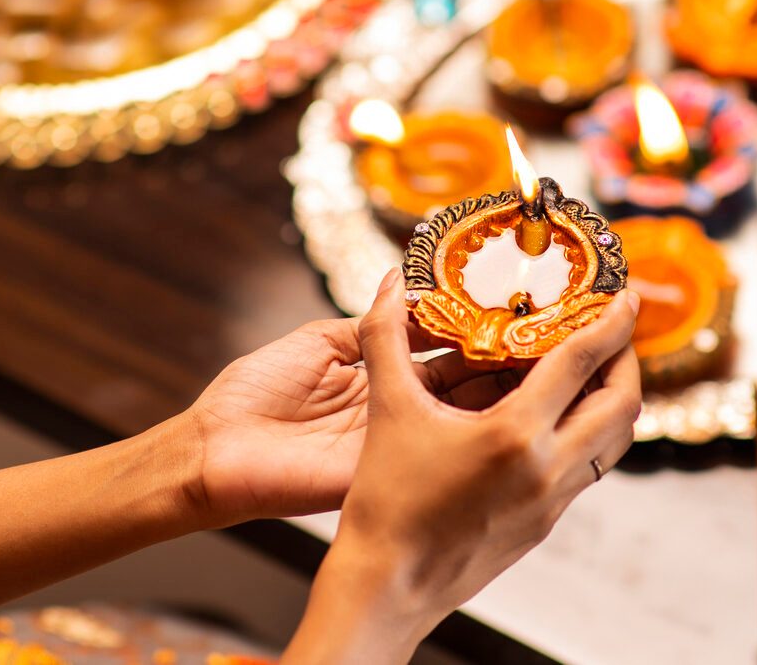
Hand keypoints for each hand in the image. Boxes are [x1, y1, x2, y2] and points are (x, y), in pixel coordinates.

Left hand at [176, 307, 517, 527]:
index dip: (477, 334)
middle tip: (544, 337)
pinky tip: (503, 406)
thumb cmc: (253, 395)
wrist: (212, 448)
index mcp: (383, 379)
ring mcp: (394, 444)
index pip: (445, 353)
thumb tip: (408, 286)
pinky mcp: (383, 471)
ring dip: (498, 394)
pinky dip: (468, 430)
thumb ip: (375, 324)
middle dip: (502, 362)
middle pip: (464, 386)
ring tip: (540, 363)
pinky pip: (432, 449)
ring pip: (459, 418)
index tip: (514, 312)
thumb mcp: (321, 341)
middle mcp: (398, 412)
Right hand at [284, 269, 640, 664]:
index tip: (625, 297)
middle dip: (626, 359)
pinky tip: (560, 415)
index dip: (610, 323)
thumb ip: (386, 338)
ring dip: (614, 398)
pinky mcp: (548, 522)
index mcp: (515, 436)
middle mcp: (548, 469)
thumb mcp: (388, 411)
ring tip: (592, 368)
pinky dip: (591, 431)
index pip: (582, 363)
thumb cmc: (386, 505)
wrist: (387, 588)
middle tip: (612, 330)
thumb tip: (388, 283)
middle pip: (621, 403)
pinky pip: (590, 466)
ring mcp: (553, 500)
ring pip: (614, 440)